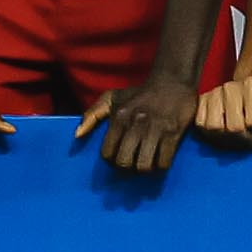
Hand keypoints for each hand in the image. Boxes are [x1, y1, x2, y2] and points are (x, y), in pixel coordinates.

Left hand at [79, 77, 195, 174]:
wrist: (172, 81)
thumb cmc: (140, 94)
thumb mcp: (112, 97)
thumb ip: (92, 115)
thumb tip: (77, 135)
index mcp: (119, 117)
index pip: (107, 153)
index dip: (111, 161)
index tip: (118, 160)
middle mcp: (135, 124)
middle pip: (124, 162)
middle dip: (127, 169)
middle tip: (132, 166)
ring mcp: (155, 129)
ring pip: (143, 166)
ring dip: (144, 170)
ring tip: (146, 165)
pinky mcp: (173, 133)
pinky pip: (163, 162)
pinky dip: (161, 166)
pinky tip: (160, 160)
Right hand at [194, 71, 251, 145]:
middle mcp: (231, 86)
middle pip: (233, 127)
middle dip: (245, 140)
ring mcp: (214, 93)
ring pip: (214, 127)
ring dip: (227, 139)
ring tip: (239, 138)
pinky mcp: (201, 101)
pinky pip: (201, 125)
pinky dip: (212, 135)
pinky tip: (225, 134)